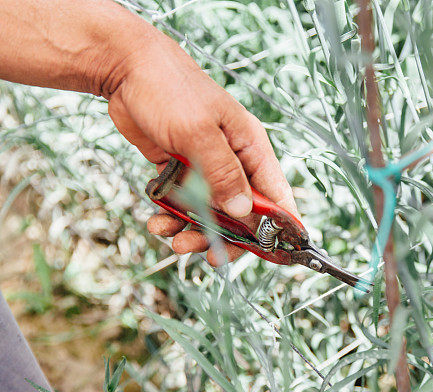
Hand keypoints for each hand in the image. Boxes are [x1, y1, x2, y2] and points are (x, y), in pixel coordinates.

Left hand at [106, 34, 297, 265]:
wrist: (124, 68)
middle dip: (227, 236)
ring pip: (210, 212)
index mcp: (250, 148)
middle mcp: (233, 161)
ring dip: (194, 230)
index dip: (280, 226)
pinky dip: (172, 217)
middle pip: (242, 213)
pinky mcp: (180, 170)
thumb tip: (243, 212)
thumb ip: (223, 173)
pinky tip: (156, 221)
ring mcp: (206, 166)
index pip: (277, 194)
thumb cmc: (169, 88)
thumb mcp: (199, 132)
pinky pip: (183, 204)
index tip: (277, 254)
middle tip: (209, 253)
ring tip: (172, 238)